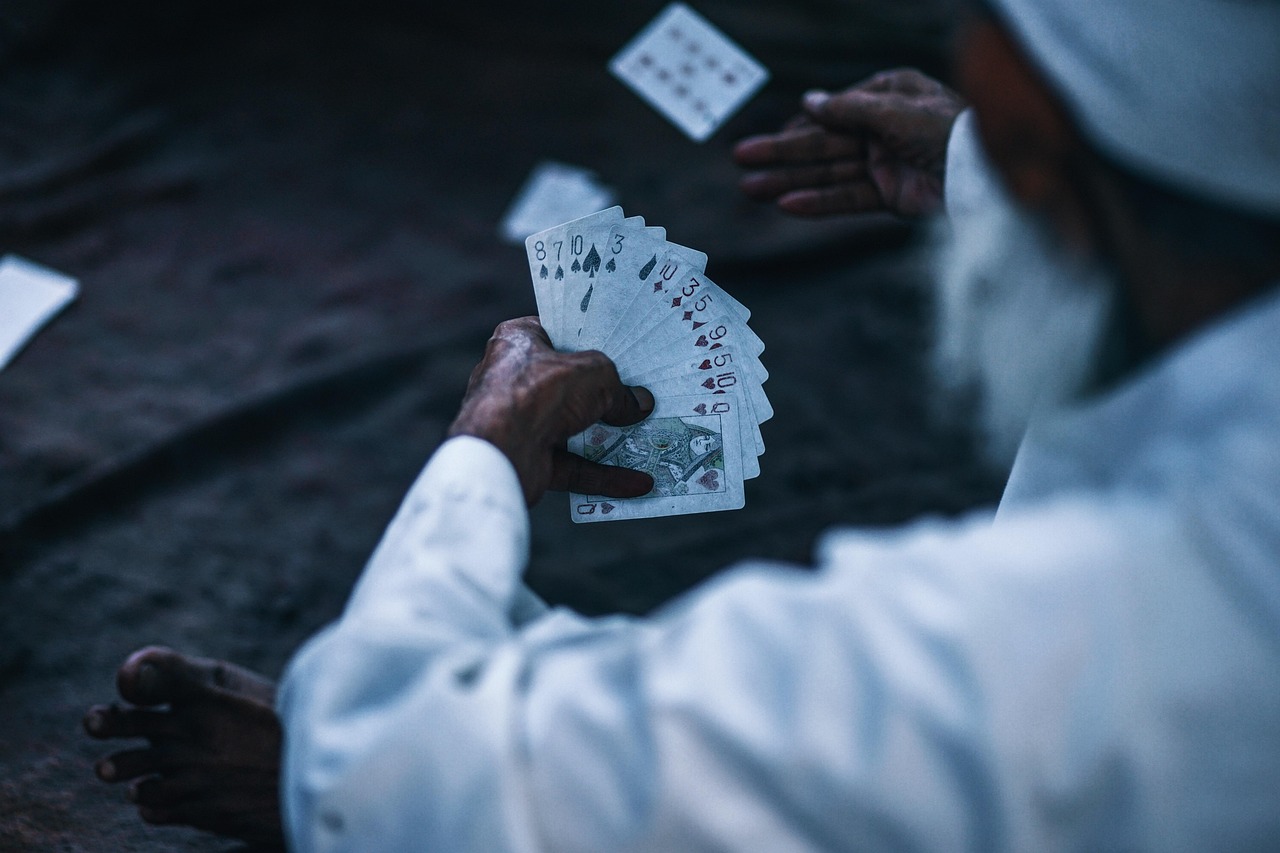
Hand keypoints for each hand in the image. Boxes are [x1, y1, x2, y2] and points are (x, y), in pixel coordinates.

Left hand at [447, 317, 654, 505]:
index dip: (588, 339)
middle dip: (604, 393)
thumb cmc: (538, 393)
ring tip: (646, 436)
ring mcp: (521, 421)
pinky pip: (574, 465)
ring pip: (573, 427)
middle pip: (569, 383)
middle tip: (641, 393)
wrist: (500, 451)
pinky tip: (638, 482)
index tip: (621, 348)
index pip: (557, 333)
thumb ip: (618, 387)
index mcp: (518, 340)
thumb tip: (639, 404)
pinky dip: (605, 474)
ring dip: (608, 436)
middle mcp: (515, 379)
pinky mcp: (530, 458)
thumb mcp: (594, 375)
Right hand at [733, 68, 965, 217]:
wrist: (987, 179)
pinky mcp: (891, 196)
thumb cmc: (948, 132)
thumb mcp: (893, 110)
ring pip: (829, 172)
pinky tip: (787, 205)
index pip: (834, 110)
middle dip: (782, 153)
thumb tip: (809, 101)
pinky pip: (847, 199)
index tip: (770, 138)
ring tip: (751, 188)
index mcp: (890, 95)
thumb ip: (847, 108)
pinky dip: (818, 203)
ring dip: (789, 180)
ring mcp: (886, 163)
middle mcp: (885, 128)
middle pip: (824, 142)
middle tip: (741, 160)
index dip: (799, 125)